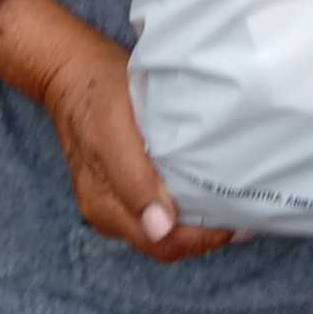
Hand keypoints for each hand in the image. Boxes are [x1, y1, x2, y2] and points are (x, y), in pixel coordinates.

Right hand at [42, 33, 234, 263]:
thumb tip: (159, 228)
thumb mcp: (114, 130)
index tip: (236, 221)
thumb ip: (133, 181)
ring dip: (194, 223)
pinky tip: (202, 188)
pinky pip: (155, 208)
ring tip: (227, 203)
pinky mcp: (120, 183)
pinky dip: (182, 206)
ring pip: (161, 229)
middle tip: (240, 213)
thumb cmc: (97, 93)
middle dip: (202, 235)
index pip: (162, 243)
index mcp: (106, 204)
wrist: (72, 70)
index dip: (201, 240)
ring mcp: (113, 198)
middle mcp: (108, 211)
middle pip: (163, 242)